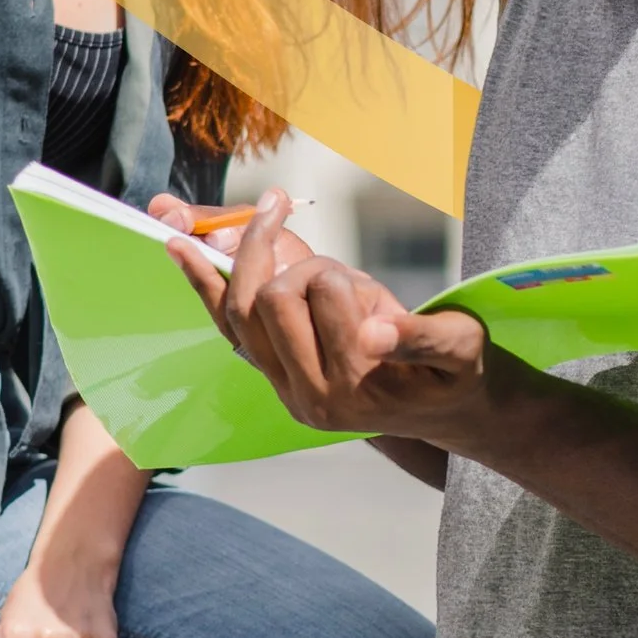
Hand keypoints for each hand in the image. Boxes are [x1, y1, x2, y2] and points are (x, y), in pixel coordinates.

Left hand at [165, 192, 497, 447]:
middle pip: (272, 298)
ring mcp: (285, 389)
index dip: (338, 274)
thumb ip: (418, 337)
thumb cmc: (456, 371)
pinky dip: (203, 281)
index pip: (321, 294)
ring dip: (259, 260)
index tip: (363, 281)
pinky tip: (179, 244)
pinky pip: (228, 325)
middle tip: (341, 274)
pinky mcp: (274, 377)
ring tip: (284, 228)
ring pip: (239, 309)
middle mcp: (309, 397)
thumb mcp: (458, 349)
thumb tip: (374, 330)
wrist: (443, 410)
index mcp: (354, 387)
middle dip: (305, 267)